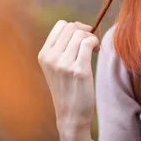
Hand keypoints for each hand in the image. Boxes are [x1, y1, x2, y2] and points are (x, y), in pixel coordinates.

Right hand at [38, 20, 99, 138]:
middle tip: (90, 44)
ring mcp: (64, 64)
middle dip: (84, 31)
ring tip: (93, 49)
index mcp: (43, 54)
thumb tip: (79, 26)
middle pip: (72, 27)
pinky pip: (88, 43)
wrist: (71, 115)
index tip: (81, 38)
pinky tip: (96, 50)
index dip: (74, 27)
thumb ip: (63, 46)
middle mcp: (51, 58)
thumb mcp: (56, 66)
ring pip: (81, 34)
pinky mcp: (79, 71)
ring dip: (91, 38)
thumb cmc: (68, 87)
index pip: (61, 25)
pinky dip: (95, 42)